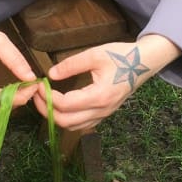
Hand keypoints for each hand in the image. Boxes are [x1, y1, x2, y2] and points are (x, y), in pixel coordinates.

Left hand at [36, 34, 180, 132]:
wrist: (144, 63)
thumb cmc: (122, 56)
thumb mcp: (95, 54)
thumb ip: (71, 65)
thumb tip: (51, 74)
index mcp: (99, 96)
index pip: (65, 104)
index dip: (47, 97)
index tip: (39, 85)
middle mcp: (101, 110)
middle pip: (66, 121)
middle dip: (47, 110)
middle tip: (37, 96)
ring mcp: (104, 114)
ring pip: (73, 127)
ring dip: (56, 117)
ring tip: (45, 101)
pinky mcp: (105, 114)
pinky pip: (82, 125)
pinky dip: (68, 119)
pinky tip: (61, 107)